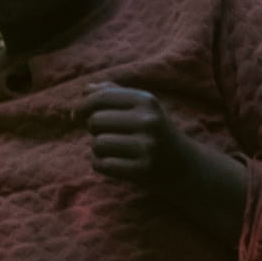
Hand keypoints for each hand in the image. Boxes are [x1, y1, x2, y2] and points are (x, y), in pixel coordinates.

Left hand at [86, 84, 254, 232]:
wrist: (185, 166)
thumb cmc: (155, 132)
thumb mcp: (142, 108)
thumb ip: (114, 94)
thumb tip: (86, 90)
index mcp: (146, 101)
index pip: (100, 97)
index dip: (81, 107)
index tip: (76, 116)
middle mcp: (148, 121)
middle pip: (94, 121)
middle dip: (93, 129)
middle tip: (108, 134)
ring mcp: (146, 147)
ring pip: (96, 144)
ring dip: (97, 148)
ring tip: (114, 149)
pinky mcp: (142, 170)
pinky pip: (101, 164)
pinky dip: (100, 164)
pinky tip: (114, 163)